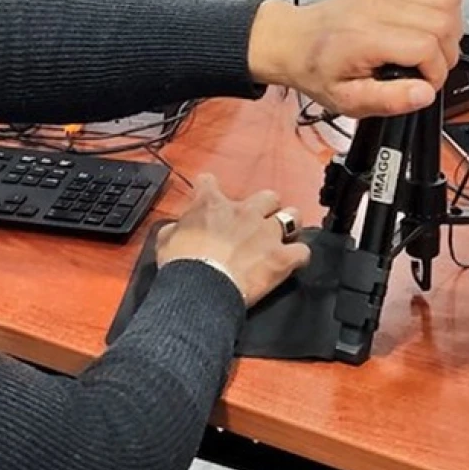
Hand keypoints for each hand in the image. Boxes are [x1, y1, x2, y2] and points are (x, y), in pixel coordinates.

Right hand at [156, 174, 310, 307]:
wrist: (200, 288)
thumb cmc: (181, 263)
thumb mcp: (166, 240)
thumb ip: (174, 229)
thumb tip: (174, 230)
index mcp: (212, 204)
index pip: (208, 182)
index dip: (208, 188)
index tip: (208, 194)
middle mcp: (244, 212)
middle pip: (267, 196)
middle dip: (265, 208)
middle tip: (258, 223)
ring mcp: (267, 233)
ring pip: (293, 216)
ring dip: (288, 226)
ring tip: (283, 238)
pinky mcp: (281, 257)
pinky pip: (302, 252)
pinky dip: (298, 257)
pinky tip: (291, 263)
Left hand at [247, 0, 463, 117]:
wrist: (293, 40)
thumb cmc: (317, 67)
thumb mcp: (346, 99)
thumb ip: (388, 100)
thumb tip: (424, 94)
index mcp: (367, 37)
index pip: (427, 48)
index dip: (435, 74)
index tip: (423, 85)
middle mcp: (380, 7)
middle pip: (443, 23)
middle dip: (446, 53)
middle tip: (427, 68)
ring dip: (450, 27)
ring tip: (431, 46)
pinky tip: (433, 14)